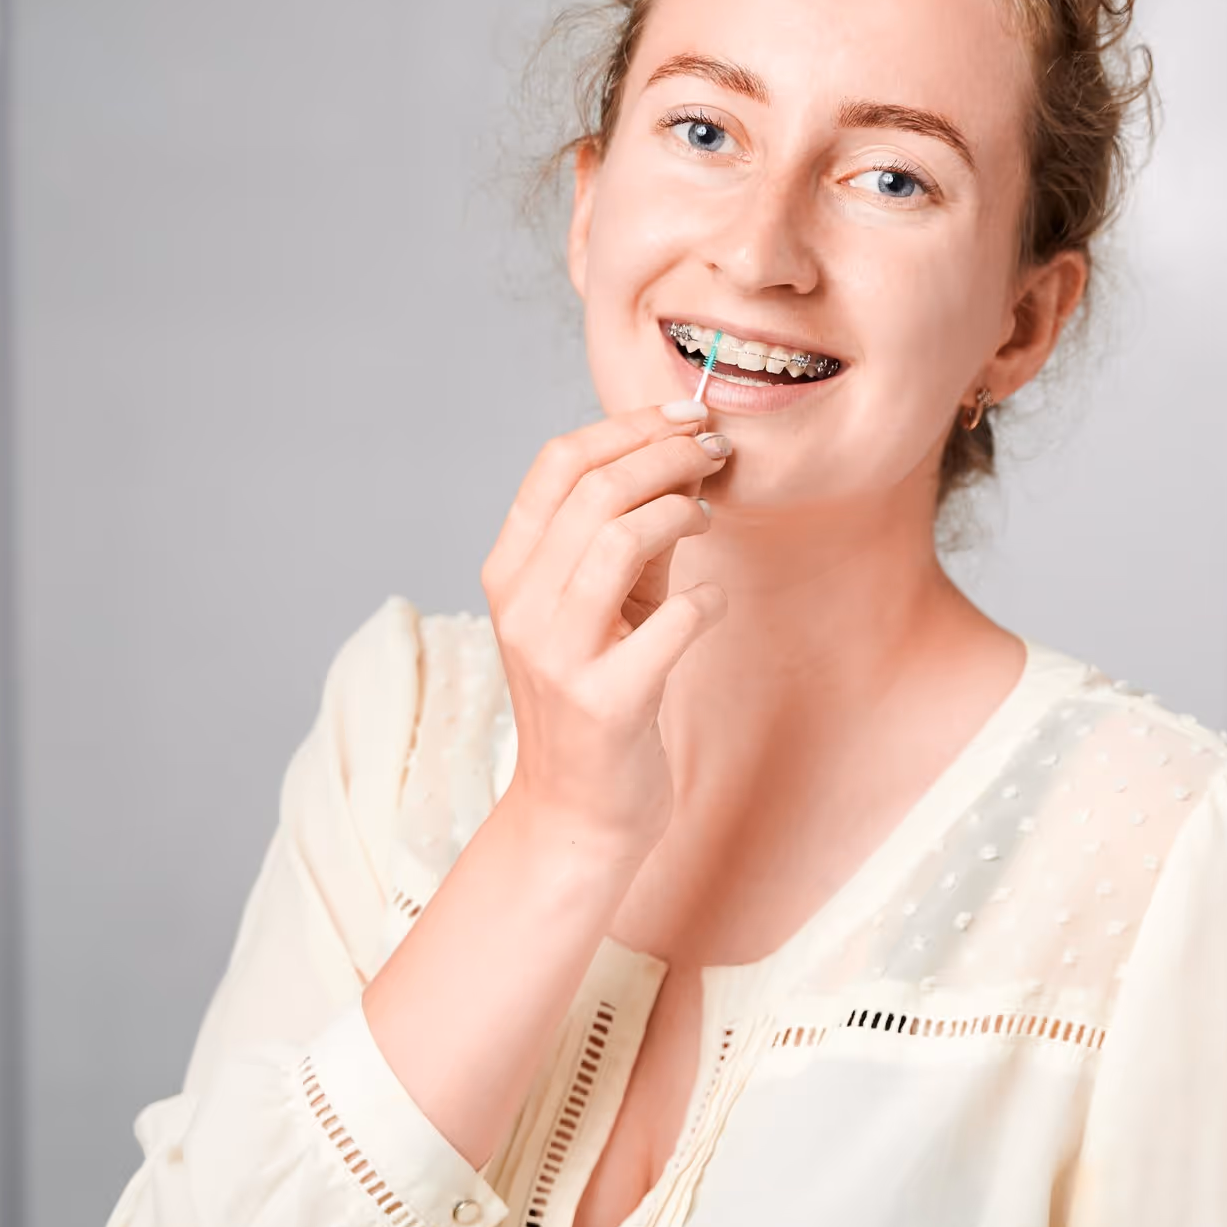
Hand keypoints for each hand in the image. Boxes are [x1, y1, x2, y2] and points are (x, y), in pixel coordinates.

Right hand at [479, 401, 729, 870]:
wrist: (578, 812)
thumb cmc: (598, 696)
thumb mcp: (603, 606)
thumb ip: (631, 537)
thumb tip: (683, 457)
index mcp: (510, 572)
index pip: (556, 463)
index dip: (628, 425)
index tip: (688, 414)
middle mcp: (523, 607)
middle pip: (593, 488)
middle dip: (667, 454)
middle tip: (716, 451)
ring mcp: (560, 655)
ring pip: (619, 538)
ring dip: (680, 512)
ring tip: (706, 519)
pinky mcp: (608, 702)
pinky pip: (673, 623)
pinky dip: (705, 601)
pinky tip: (709, 604)